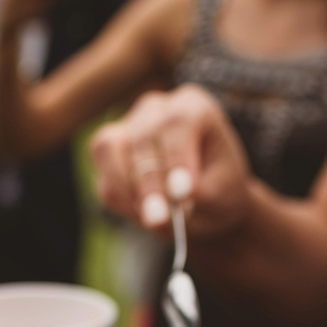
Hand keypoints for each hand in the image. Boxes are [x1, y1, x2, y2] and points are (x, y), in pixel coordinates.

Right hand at [88, 84, 253, 240]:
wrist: (205, 204)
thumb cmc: (219, 191)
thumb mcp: (222, 194)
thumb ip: (199, 193)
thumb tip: (170, 198)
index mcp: (193, 107)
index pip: (178, 122)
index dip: (176, 157)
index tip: (181, 192)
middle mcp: (155, 109)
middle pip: (142, 136)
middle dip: (149, 182)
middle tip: (159, 218)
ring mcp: (126, 127)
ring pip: (110, 149)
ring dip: (129, 191)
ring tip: (155, 219)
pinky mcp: (107, 153)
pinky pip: (104, 178)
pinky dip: (122, 202)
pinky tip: (143, 213)